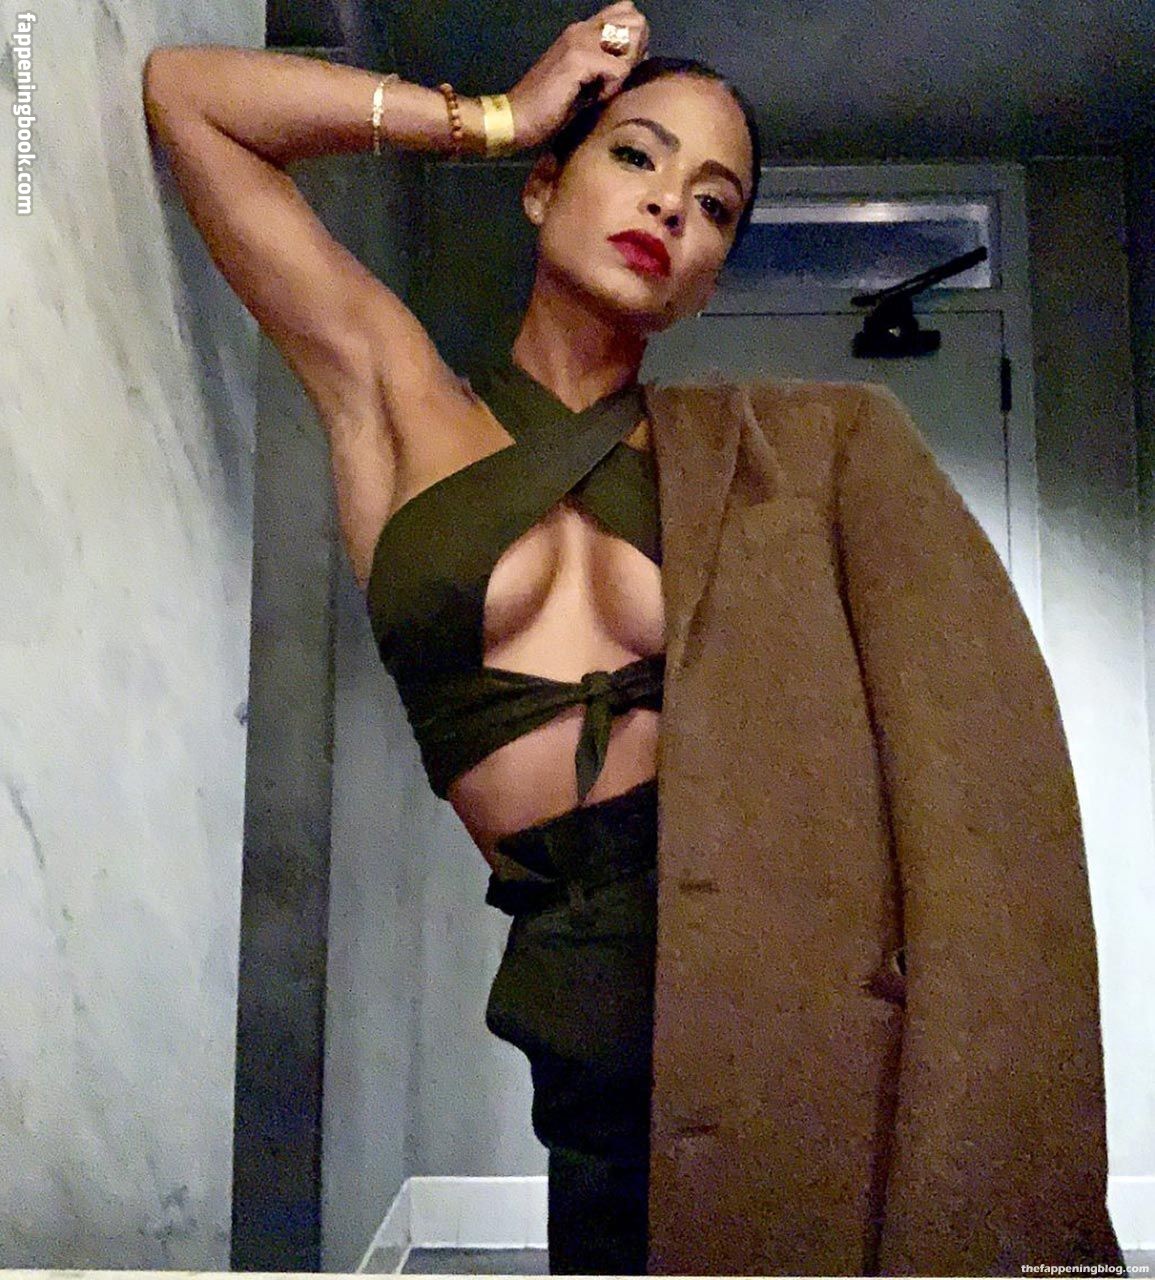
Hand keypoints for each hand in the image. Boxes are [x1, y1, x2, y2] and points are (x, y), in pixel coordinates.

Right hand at [506, 2, 649, 150]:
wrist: (516, 119)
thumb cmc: (548, 108)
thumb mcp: (584, 82)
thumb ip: (606, 65)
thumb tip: (637, 59)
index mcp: (582, 31)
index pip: (625, 12)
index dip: (635, 41)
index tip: (622, 70)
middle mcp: (581, 28)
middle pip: (634, 20)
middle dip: (636, 52)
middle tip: (616, 80)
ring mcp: (578, 40)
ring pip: (630, 41)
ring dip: (624, 71)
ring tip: (603, 90)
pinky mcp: (578, 59)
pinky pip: (618, 69)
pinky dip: (611, 90)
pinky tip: (594, 100)